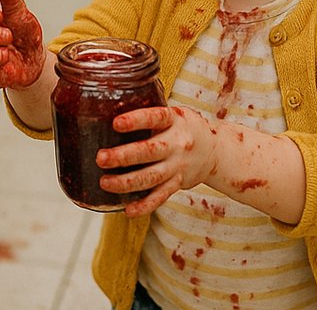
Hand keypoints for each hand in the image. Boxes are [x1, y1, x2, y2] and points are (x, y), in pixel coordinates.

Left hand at [98, 106, 219, 217]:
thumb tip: (109, 106)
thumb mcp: (172, 113)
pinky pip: (160, 197)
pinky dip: (144, 205)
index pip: (155, 117)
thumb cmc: (184, 128)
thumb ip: (148, 115)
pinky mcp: (177, 183)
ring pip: (151, 177)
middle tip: (101, 158)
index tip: (116, 123)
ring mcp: (178, 166)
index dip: (135, 120)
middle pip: (149, 151)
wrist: (214, 150)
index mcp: (174, 120)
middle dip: (123, 156)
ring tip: (105, 182)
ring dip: (127, 182)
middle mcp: (177, 143)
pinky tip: (128, 210)